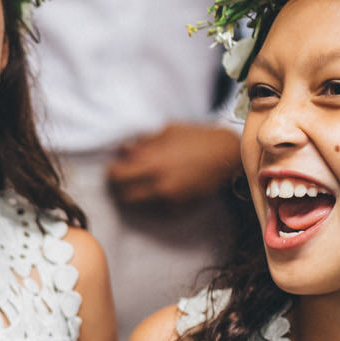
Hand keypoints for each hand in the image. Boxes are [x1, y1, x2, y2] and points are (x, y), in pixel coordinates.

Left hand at [105, 123, 239, 210]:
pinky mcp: (180, 207)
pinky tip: (163, 188)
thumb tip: (122, 150)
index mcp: (153, 162)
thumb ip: (143, 143)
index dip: (111, 173)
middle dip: (120, 189)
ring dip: (136, 196)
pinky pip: (159, 208)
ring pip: (139, 205)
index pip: (117, 176)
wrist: (227, 154)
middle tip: (124, 181)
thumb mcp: (168, 132)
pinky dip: (156, 201)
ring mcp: (170, 198)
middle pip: (124, 196)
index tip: (113, 169)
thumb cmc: (196, 138)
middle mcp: (159, 184)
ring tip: (143, 184)